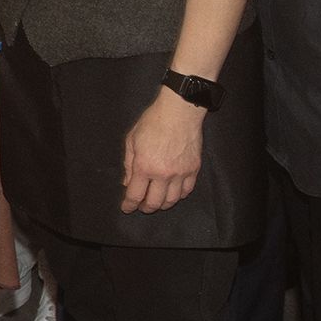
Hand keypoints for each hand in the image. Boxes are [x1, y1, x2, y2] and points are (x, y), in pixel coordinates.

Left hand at [120, 89, 203, 213]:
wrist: (179, 112)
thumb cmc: (153, 122)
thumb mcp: (132, 140)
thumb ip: (128, 164)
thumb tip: (127, 183)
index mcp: (144, 167)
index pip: (135, 195)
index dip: (129, 205)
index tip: (126, 208)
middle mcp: (163, 174)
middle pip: (154, 203)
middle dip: (145, 208)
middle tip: (141, 206)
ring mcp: (180, 173)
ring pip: (172, 200)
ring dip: (162, 204)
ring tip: (157, 201)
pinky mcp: (193, 169)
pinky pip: (187, 191)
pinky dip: (179, 196)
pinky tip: (173, 193)